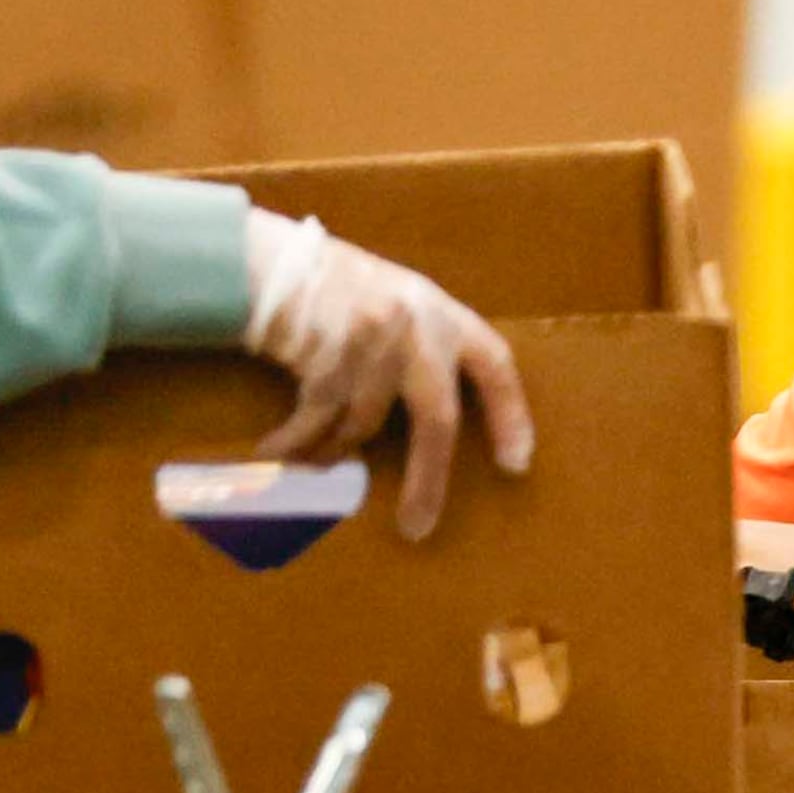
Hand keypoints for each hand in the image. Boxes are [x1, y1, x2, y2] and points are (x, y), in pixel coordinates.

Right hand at [243, 212, 536, 538]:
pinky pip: (317, 423)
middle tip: (418, 526)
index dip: (512, 416)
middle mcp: (415, 330)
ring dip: (338, 451)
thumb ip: (430, 350)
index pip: (494, 366)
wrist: (283, 266)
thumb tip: (444, 429)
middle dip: (428, 480)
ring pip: (364, 426)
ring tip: (316, 462)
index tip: (516, 464)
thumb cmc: (347, 290)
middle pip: (437, 420)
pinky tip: (277, 454)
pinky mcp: (327, 359)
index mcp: (444, 315)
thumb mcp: (406, 304)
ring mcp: (371, 346)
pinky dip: (298, 444)